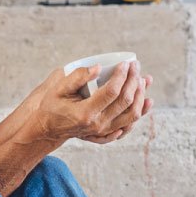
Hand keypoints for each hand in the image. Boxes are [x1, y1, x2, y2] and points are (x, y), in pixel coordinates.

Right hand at [22, 60, 153, 146]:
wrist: (48, 128)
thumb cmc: (53, 105)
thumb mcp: (59, 88)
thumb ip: (77, 77)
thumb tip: (98, 67)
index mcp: (86, 113)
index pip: (112, 92)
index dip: (121, 75)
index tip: (124, 63)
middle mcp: (98, 124)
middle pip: (126, 102)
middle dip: (134, 81)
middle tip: (135, 66)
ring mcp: (104, 131)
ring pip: (133, 115)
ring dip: (141, 95)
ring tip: (144, 79)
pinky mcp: (108, 133)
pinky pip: (130, 124)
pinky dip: (141, 112)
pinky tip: (147, 100)